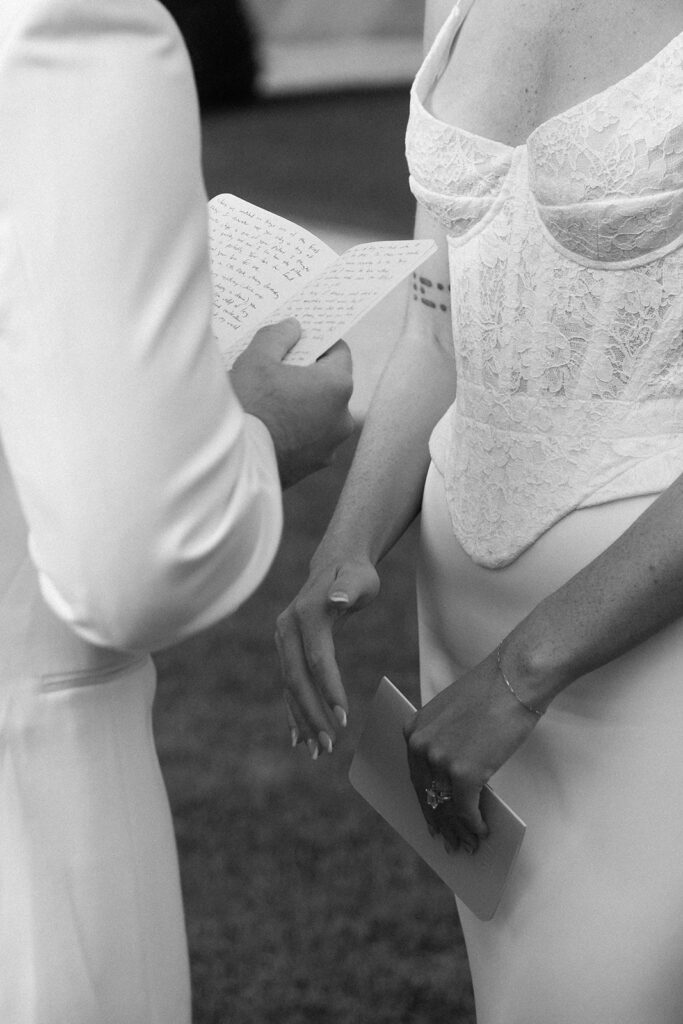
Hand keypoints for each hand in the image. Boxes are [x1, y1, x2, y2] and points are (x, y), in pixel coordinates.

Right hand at [230, 318, 354, 487]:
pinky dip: (296, 430)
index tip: (301, 340)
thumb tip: (293, 327)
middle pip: (329, 385)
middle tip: (279, 368)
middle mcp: (343, 418)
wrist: (233, 464)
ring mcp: (330, 446)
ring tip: (271, 400)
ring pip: (320, 414)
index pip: (339, 352)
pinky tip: (271, 425)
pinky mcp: (314, 467)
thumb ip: (279, 336)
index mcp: (337, 386)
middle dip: (308, 375)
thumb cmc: (248, 406)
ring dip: (303, 405)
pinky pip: (309, 439)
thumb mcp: (257, 359)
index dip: (319, 342)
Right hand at [275, 558, 379, 756]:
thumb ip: (349, 587)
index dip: (329, 688)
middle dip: (312, 714)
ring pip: (290, 686)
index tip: (344, 718)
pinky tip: (300, 738)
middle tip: (330, 746)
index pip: (317, 657)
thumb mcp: (360, 577)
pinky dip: (294, 711)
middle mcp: (287, 628)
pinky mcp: (287, 650)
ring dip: (303, 720)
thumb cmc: (355, 574)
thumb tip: (337, 599)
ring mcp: (283, 640)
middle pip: (297, 678)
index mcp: (307, 613)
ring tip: (318, 751)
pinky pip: (289, 685)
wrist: (334, 563)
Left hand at [404, 649, 539, 853]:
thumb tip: (452, 784)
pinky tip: (484, 831)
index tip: (431, 822)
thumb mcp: (452, 715)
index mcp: (413, 729)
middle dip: (440, 823)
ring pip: (447, 807)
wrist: (513, 679)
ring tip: (469, 844)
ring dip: (459, 830)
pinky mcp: (464, 774)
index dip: (425, 804)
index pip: (415, 777)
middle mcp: (420, 746)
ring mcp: (440, 761)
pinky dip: (475, 825)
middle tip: (450, 842)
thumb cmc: (490, 694)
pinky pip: (467, 809)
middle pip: (428, 796)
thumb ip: (445, 744)